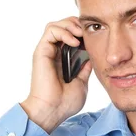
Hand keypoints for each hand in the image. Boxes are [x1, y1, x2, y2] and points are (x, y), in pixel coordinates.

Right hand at [20, 16, 92, 133]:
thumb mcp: (81, 83)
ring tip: (81, 35)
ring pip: (55, 24)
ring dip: (70, 25)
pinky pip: (51, 31)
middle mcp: (52, 53)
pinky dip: (64, 32)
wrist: (52, 111)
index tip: (94, 39)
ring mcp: (46, 51)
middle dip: (76, 24)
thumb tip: (92, 58)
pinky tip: (75, 42)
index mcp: (62, 59)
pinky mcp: (41, 51)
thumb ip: (85, 69)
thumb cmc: (65, 102)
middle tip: (88, 33)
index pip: (70, 35)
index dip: (82, 32)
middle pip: (63, 26)